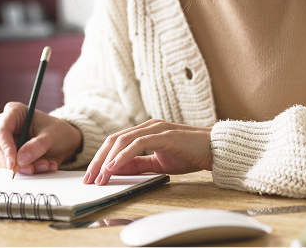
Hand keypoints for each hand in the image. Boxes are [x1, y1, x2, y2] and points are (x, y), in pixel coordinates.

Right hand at [0, 102, 82, 174]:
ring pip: (8, 160)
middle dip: (17, 162)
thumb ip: (37, 146)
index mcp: (14, 112)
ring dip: (28, 167)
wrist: (66, 141)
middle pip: (0, 148)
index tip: (13, 163)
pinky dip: (31, 169)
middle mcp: (7, 127)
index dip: (6, 148)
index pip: (2, 132)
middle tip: (32, 168)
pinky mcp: (13, 154)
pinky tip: (46, 164)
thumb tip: (21, 159)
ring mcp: (9, 142)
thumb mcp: (51, 136)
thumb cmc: (58, 131)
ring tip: (46, 164)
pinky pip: (17, 167)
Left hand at [83, 120, 212, 184]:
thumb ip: (138, 165)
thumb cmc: (190, 154)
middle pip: (113, 140)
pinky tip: (114, 166)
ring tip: (100, 176)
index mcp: (144, 132)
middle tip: (89, 178)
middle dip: (98, 160)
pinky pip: (137, 143)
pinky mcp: (163, 134)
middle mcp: (147, 126)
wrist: (216, 149)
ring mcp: (155, 128)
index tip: (92, 176)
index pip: (115, 143)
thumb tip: (116, 170)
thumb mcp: (159, 163)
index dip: (100, 158)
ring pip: (122, 140)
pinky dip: (123, 155)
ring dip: (107, 159)